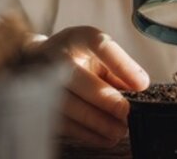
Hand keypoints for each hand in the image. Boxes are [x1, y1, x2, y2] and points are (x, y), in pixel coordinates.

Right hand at [39, 26, 149, 146]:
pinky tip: (104, 137)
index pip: (98, 45)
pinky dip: (87, 133)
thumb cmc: (77, 58)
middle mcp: (56, 57)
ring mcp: (42, 81)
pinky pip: (64, 123)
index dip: (120, 65)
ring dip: (97, 121)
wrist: (36, 61)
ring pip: (69, 105)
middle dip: (105, 99)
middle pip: (77, 78)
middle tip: (125, 112)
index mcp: (77, 39)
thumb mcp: (98, 54)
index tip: (141, 84)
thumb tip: (140, 85)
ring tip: (118, 130)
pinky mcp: (40, 105)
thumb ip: (119, 68)